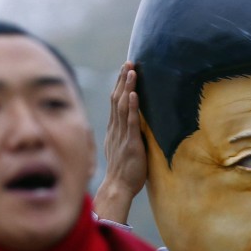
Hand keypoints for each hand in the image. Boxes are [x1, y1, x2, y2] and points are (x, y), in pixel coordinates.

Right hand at [93, 63, 146, 223]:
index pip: (116, 102)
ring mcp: (122, 135)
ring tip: (131, 71)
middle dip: (122, 80)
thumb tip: (135, 127)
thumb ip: (127, 136)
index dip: (120, 85)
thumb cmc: (124, 172)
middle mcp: (115, 129)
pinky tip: (134, 94)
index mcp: (114, 129)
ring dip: (127, 87)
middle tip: (128, 62)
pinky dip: (132, 107)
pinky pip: (130, 122)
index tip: (125, 70)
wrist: (117, 187)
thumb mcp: (123, 148)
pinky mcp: (130, 143)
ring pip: (122, 106)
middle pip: (117, 99)